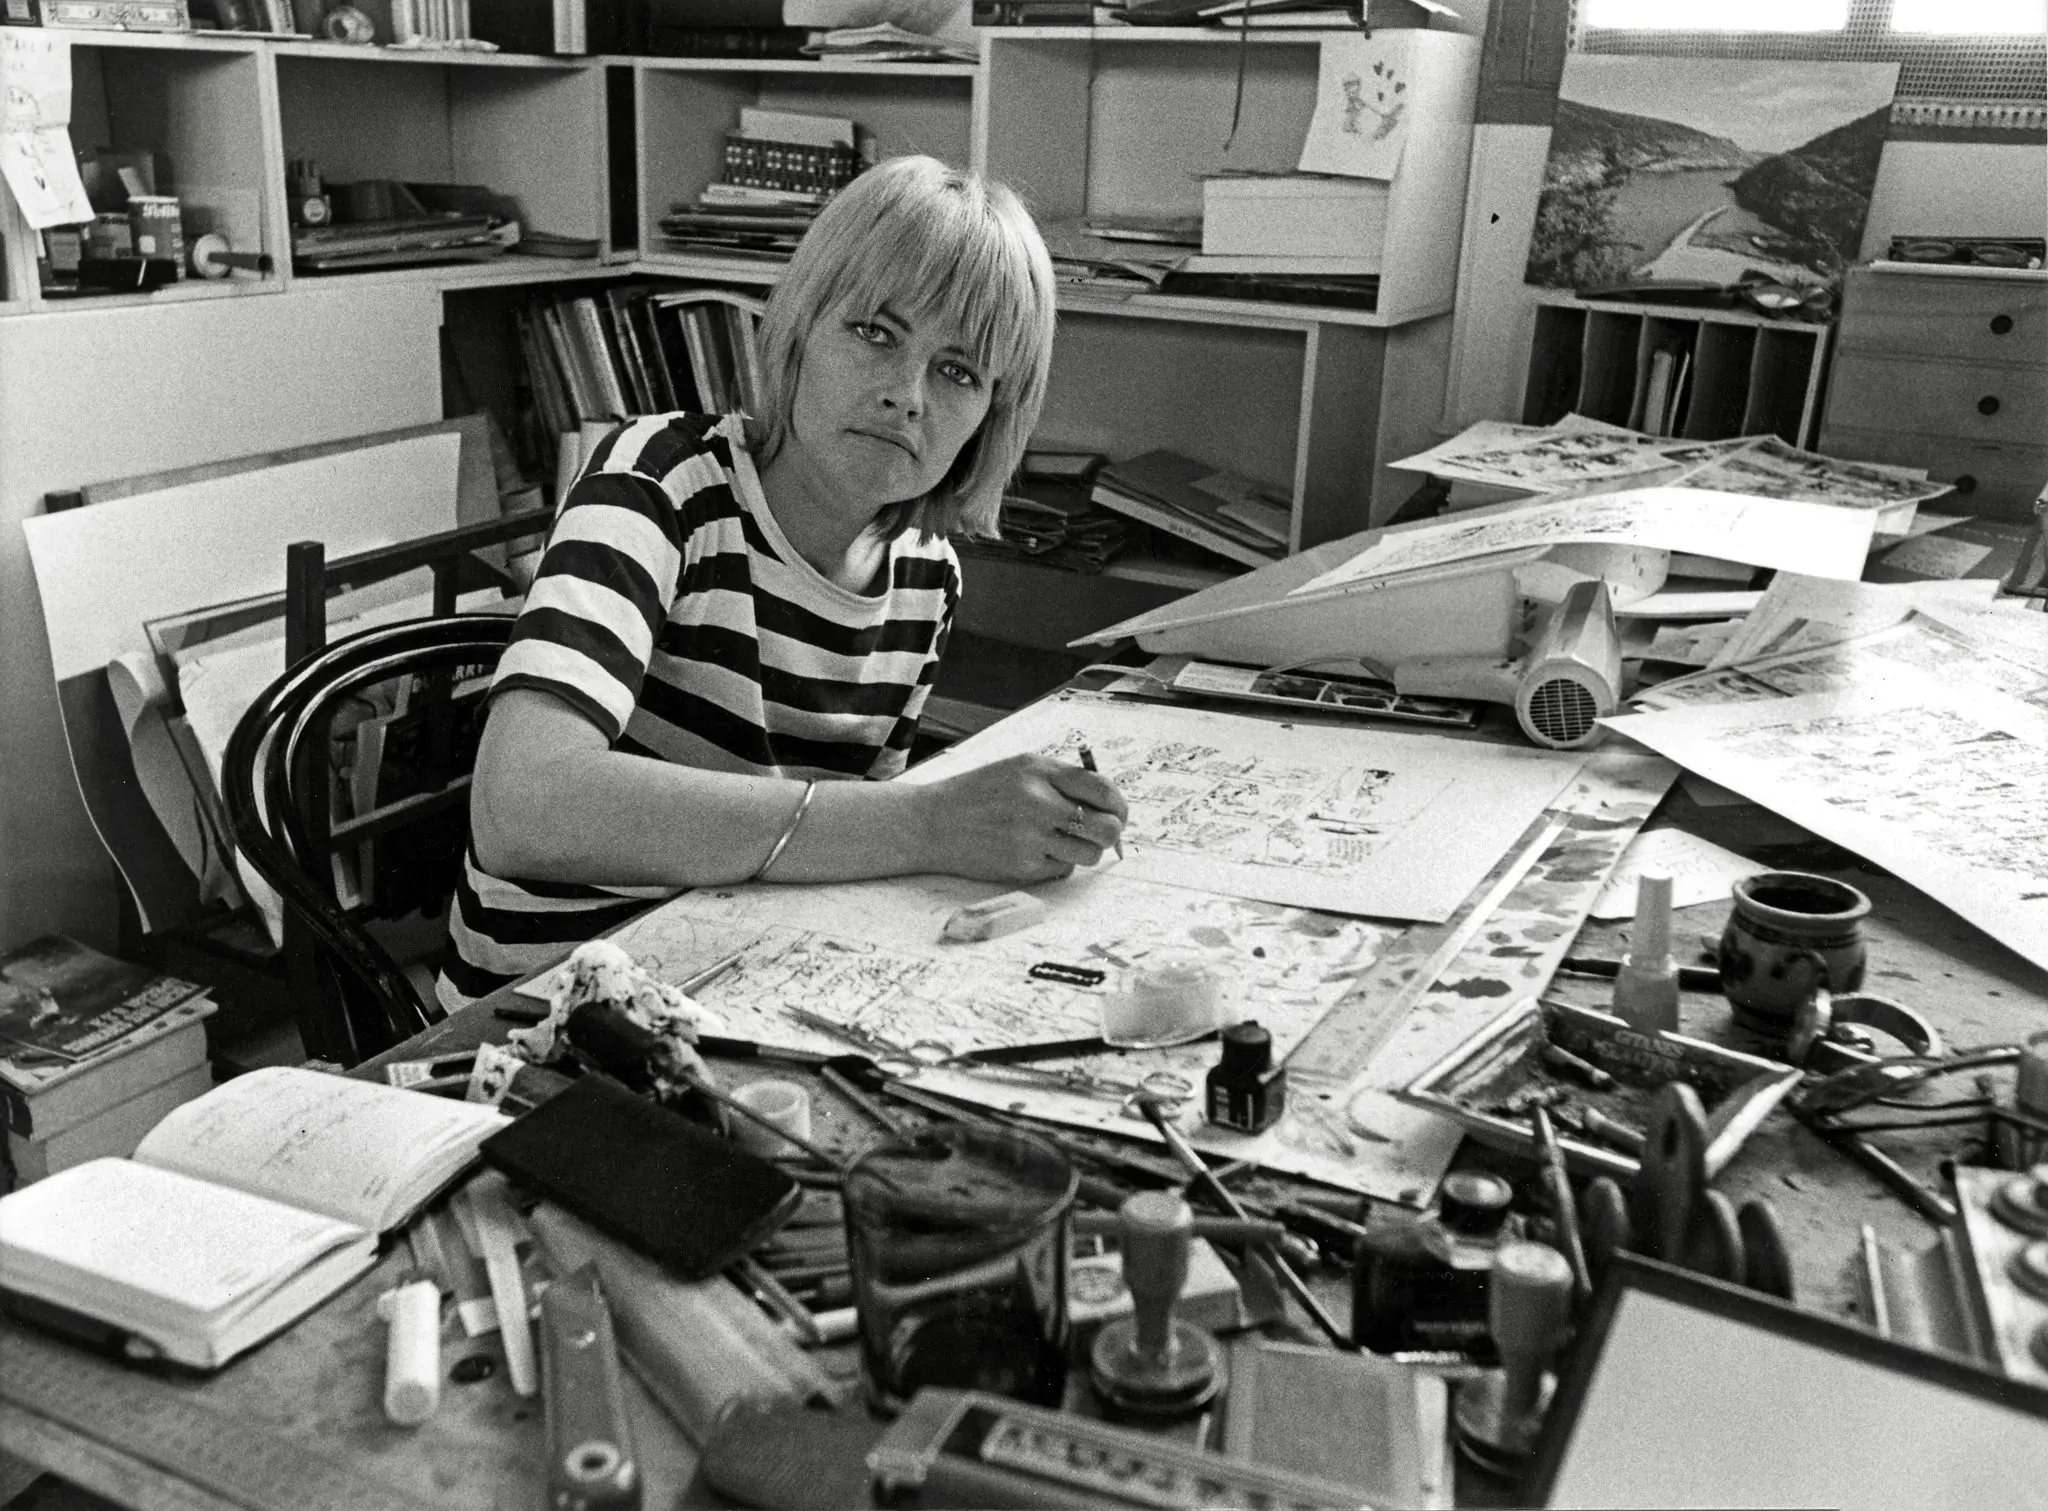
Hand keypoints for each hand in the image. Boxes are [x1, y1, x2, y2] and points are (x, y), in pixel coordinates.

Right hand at [916, 753, 1127, 882]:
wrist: (932, 822)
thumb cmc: (979, 793)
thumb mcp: (1019, 768)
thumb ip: (1062, 779)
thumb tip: (1108, 804)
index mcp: (1040, 771)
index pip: (1103, 790)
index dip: (1118, 806)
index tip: (1117, 814)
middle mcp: (1038, 802)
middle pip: (1106, 827)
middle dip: (1110, 833)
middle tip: (1099, 833)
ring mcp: (1030, 837)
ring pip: (1090, 854)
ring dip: (1086, 851)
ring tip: (1065, 842)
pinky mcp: (1022, 866)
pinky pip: (1063, 869)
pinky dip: (1058, 863)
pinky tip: (1036, 851)